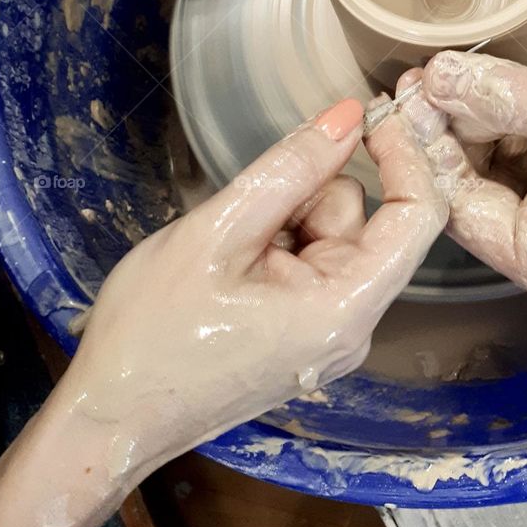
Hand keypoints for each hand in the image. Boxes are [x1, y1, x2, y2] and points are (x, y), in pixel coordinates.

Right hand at [61, 98, 444, 476]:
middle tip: (250, 208)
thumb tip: (348, 113)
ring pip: (335, 232)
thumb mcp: (218, 231)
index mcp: (345, 309)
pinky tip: (231, 262)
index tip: (370, 111)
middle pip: (369, 221)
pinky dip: (277, 240)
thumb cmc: (152, 332)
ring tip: (229, 246)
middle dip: (313, 193)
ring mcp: (330, 329)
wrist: (107, 414)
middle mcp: (353, 324)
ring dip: (288, 216)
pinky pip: (312, 257)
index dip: (405, 155)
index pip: (419, 217)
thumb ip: (291, 169)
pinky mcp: (306, 328)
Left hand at [413, 52, 526, 319]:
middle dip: (456, 129)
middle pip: (482, 188)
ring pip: (512, 165)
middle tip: (428, 67)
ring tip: (462, 65)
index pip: (463, 210)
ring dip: (490, 117)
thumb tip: (440, 76)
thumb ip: (521, 100)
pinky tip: (516, 80)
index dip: (429, 149)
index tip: (407, 89)